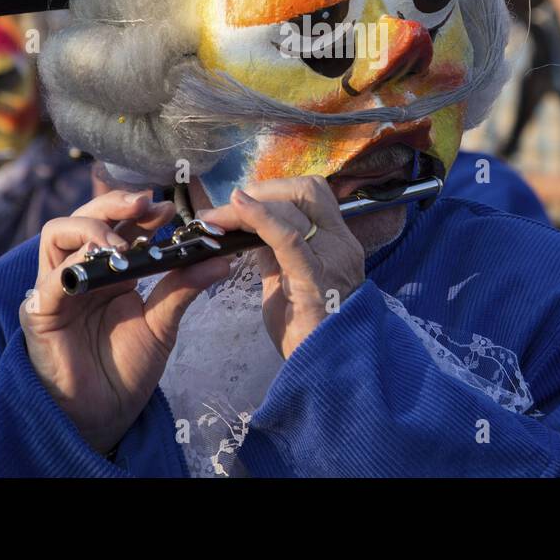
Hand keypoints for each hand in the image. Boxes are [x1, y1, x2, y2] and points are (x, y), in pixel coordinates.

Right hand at [21, 190, 230, 453]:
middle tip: (145, 203)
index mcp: (108, 271)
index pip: (116, 222)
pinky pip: (48, 281)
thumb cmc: (127, 371)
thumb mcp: (162, 323)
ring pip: (56, 234)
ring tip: (121, 243)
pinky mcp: (39, 313)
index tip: (168, 208)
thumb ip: (183, 287)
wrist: (105, 417)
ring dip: (90, 229)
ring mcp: (56, 289)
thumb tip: (222, 259)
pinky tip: (97, 269)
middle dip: (113, 203)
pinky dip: (71, 270)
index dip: (139, 209)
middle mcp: (79, 272)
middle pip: (84, 217)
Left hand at [198, 176, 364, 358]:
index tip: (241, 201)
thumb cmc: (307, 333)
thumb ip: (276, 253)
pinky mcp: (313, 277)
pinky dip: (259, 217)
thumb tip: (251, 228)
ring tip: (219, 216)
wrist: (328, 371)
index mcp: (336, 242)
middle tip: (227, 208)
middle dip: (263, 190)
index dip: (274, 189)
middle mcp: (340, 243)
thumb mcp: (290, 281)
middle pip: (306, 190)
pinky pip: (287, 237)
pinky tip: (237, 209)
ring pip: (295, 205)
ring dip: (251, 204)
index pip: (311, 195)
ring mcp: (331, 257)